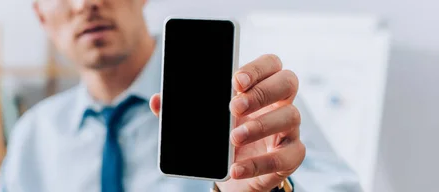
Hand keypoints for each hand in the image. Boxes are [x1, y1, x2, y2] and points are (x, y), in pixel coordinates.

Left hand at [149, 54, 304, 191]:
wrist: (231, 173)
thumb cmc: (221, 137)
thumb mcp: (202, 122)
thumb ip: (182, 110)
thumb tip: (157, 100)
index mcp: (259, 87)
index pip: (270, 64)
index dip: (257, 67)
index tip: (235, 80)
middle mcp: (279, 103)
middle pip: (288, 82)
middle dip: (261, 92)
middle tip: (234, 107)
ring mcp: (288, 129)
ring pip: (291, 117)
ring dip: (261, 125)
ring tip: (233, 138)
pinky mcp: (291, 156)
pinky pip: (287, 157)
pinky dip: (260, 163)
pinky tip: (237, 168)